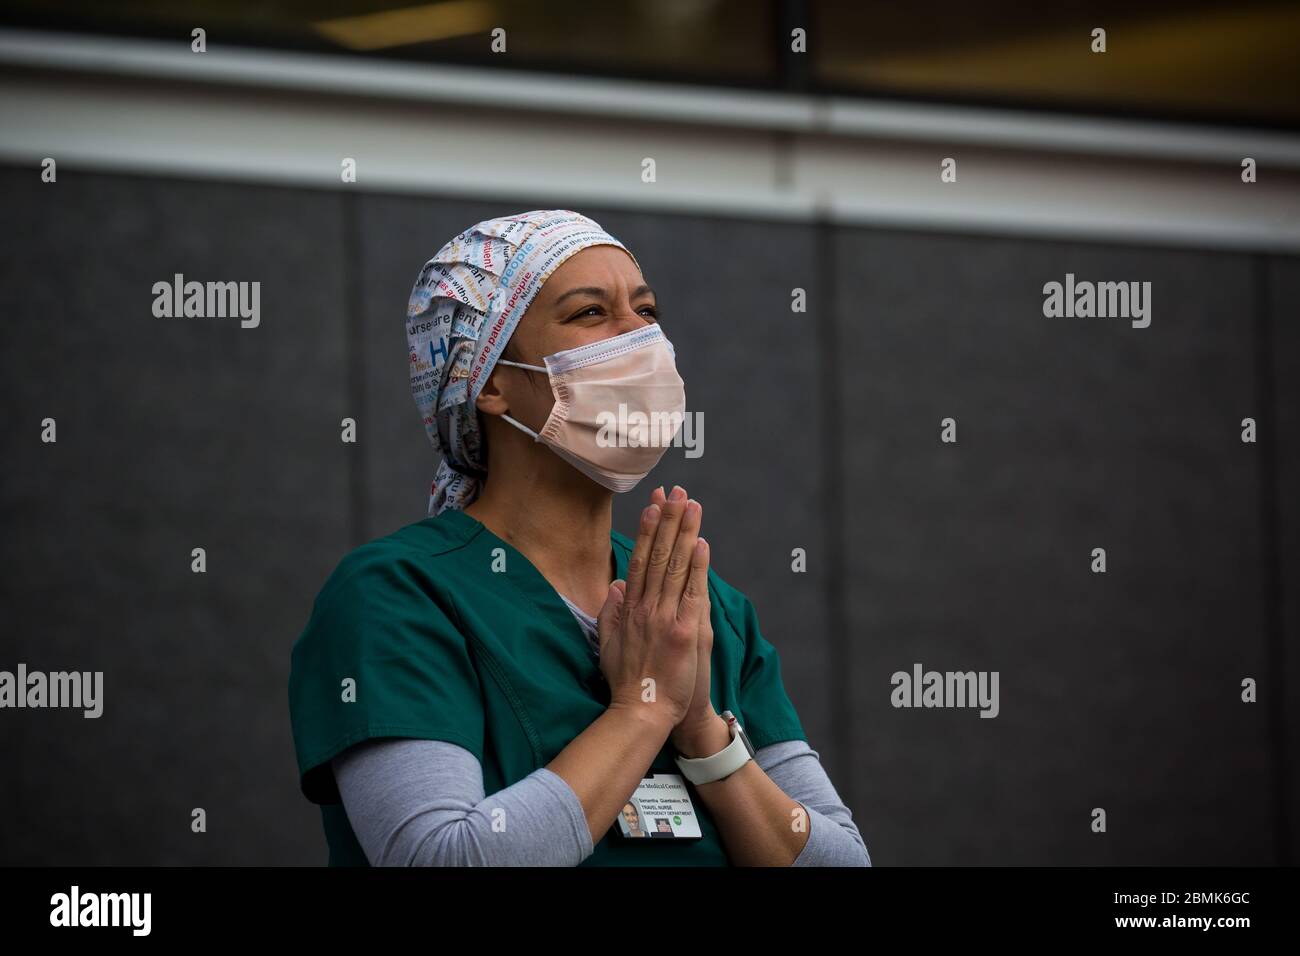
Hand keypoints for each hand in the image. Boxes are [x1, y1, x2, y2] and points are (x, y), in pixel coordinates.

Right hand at [637, 486, 720, 754]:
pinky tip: (701, 542)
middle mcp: (645, 607)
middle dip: (667, 520)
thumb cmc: (627, 684)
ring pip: (675, 566)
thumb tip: (616, 585)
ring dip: (684, 532)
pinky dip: (697, 566)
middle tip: (676, 490)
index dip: (648, 530)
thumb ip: (611, 613)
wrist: (641, 713)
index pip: (640, 560)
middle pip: (658, 555)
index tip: (654, 504)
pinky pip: (691, 592)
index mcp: (629, 610)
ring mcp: (665, 617)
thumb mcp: (607, 644)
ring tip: (691, 504)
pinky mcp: (684, 631)